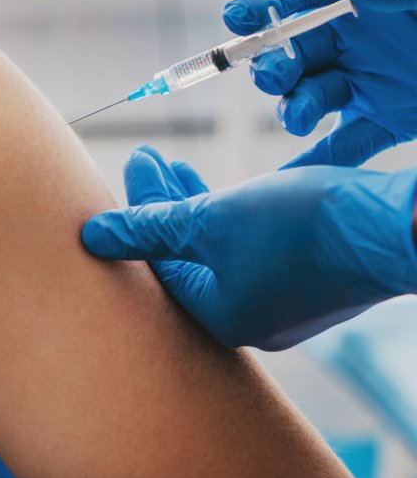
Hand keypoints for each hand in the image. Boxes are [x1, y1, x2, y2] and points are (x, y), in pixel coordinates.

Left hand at [81, 146, 416, 349]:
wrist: (393, 228)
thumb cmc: (301, 228)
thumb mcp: (211, 221)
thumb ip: (148, 228)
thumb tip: (90, 237)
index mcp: (218, 317)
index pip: (158, 261)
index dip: (137, 210)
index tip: (134, 164)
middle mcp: (246, 319)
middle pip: (184, 255)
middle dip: (161, 203)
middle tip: (145, 158)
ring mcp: (278, 303)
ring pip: (216, 248)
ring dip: (192, 204)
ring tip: (172, 164)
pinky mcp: (304, 281)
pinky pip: (247, 247)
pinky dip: (226, 216)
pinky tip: (218, 190)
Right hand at [223, 0, 416, 166]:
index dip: (264, 0)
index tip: (237, 19)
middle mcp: (356, 36)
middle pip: (294, 50)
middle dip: (274, 64)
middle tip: (277, 77)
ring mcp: (366, 80)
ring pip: (309, 97)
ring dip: (294, 108)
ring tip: (301, 119)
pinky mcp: (381, 120)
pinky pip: (339, 145)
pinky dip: (314, 164)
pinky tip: (289, 184)